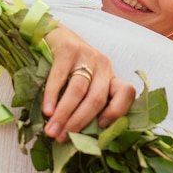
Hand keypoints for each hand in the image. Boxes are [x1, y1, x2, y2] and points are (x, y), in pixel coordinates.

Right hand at [42, 25, 135, 142]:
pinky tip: (47, 111)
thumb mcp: (85, 82)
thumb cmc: (69, 66)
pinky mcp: (68, 49)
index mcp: (110, 77)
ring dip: (64, 114)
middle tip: (62, 138)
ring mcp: (86, 55)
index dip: (116, 112)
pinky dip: (53, 96)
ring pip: (78, 90)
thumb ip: (86, 103)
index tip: (99, 129)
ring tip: (52, 130)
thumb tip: (77, 137)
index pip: (125, 93)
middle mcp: (103, 65)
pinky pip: (60, 77)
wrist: (54, 33)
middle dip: (79, 122)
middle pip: (96, 98)